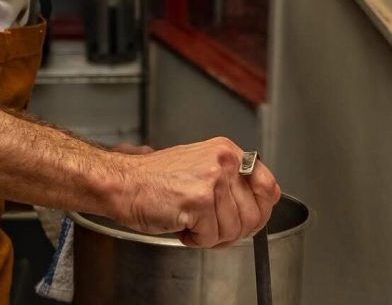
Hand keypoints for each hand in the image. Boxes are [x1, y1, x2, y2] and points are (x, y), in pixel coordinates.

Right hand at [113, 137, 280, 247]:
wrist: (122, 183)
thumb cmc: (153, 179)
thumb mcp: (200, 168)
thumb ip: (230, 183)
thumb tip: (257, 207)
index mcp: (227, 151)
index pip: (269, 187)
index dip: (260, 211)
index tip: (246, 220)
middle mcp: (224, 161)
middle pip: (254, 216)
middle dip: (232, 231)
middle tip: (210, 228)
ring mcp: (213, 179)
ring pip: (233, 230)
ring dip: (210, 236)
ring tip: (190, 222)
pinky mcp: (200, 199)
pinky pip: (211, 237)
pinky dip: (195, 239)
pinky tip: (181, 224)